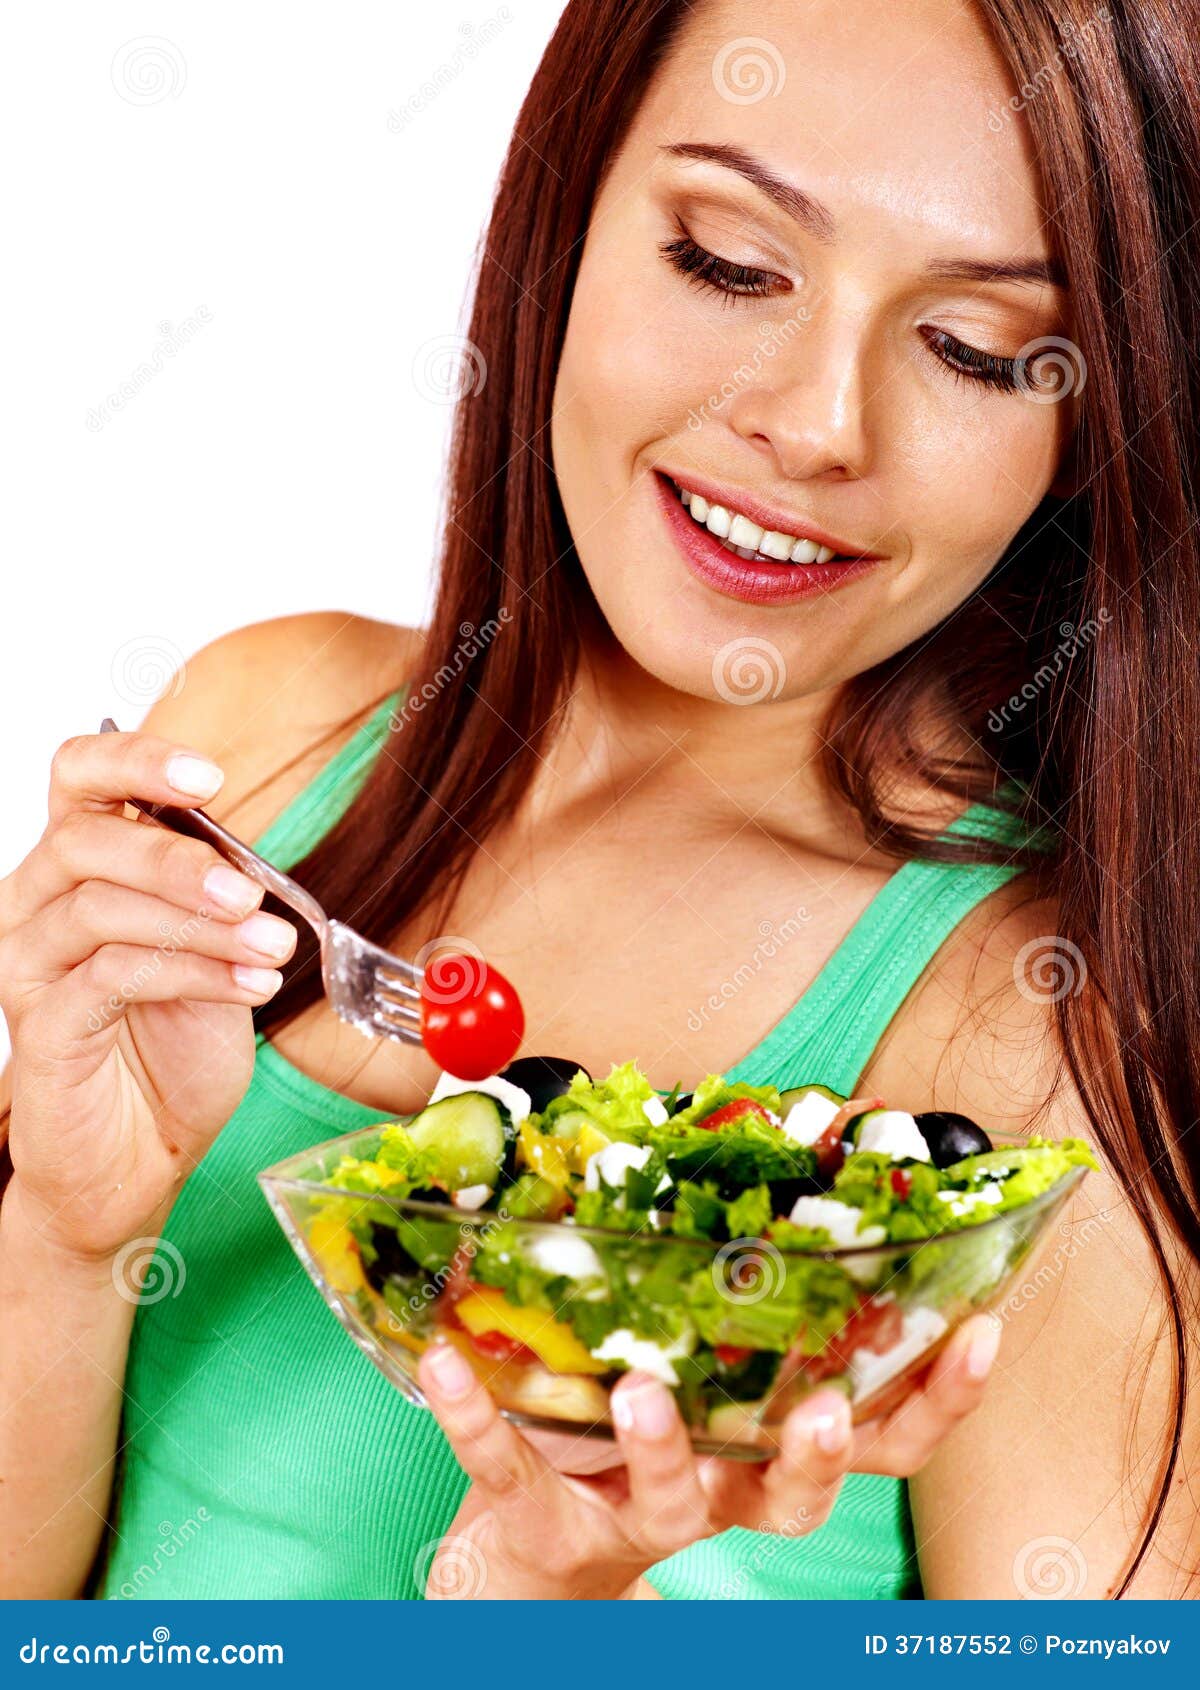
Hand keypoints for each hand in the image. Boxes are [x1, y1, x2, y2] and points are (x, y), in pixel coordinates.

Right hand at [0, 728, 297, 1261]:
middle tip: (252, 892)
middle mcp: (37, 905)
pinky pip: (109, 977)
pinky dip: (192, 973)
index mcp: (76, 868)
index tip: (209, 778)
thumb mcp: (211, 952)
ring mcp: (30, 965)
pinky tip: (250, 984)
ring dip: (201, 924)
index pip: (79, 778)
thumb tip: (249, 862)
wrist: (142, 1152)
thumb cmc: (172, 1048)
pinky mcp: (41, 1026)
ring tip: (272, 946)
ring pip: (100, 909)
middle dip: (180, 860)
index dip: (136, 762)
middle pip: (85, 841)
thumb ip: (215, 897)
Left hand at [415, 1311, 1000, 1598]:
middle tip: (824, 1405)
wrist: (531, 1541)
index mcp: (766, 1435)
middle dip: (819, 1452)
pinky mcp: (543, 1517)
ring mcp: (633, 1510)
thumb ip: (725, 1276)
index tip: (982, 1330)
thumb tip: (748, 1126)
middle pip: (798, 1492)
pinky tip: (447, 1362)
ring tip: (641, 1389)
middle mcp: (721, 1484)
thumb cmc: (624, 1418)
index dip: (938, 1396)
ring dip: (661, 1447)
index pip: (881, 1433)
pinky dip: (477, 1418)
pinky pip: (510, 1469)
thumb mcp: (691, 1352)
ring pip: (671, 1498)